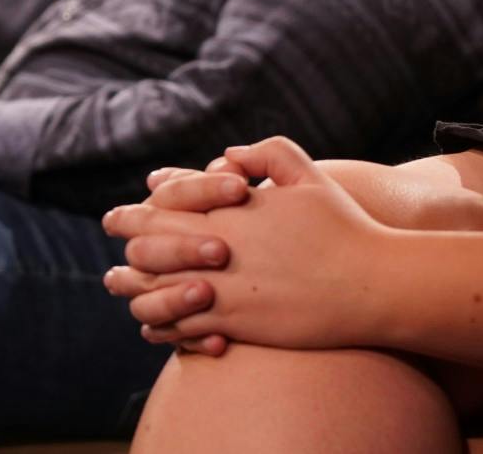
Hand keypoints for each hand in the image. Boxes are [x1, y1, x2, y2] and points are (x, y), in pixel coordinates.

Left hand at [102, 137, 389, 353]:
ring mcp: (222, 290)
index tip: (121, 211)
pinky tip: (155, 325)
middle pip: (149, 245)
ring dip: (133, 287)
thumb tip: (226, 154)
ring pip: (155, 291)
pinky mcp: (234, 325)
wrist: (370, 284)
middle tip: (112, 237)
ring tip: (120, 283)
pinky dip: (161, 325)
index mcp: (230, 211)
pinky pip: (180, 329)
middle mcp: (218, 249)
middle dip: (126, 238)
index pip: (165, 204)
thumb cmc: (343, 227)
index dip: (139, 208)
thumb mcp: (307, 174)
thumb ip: (266, 154)